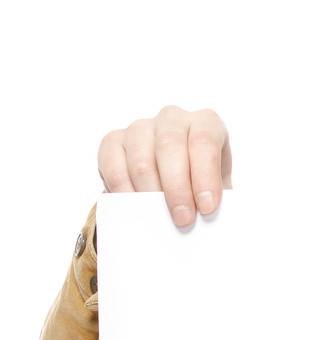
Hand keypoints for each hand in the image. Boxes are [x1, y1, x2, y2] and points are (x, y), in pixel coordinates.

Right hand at [97, 105, 232, 231]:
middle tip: (183, 219)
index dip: (205, 176)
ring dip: (150, 194)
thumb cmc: (201, 185)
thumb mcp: (217, 189)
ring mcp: (140, 128)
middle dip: (177, 188)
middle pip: (169, 146)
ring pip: (141, 160)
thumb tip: (211, 220)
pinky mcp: (113, 141)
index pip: (204, 142)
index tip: (207, 208)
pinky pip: (114, 166)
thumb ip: (216, 199)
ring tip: (159, 219)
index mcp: (205, 123)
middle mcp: (172, 119)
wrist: (175, 184)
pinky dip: (124, 192)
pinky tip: (135, 208)